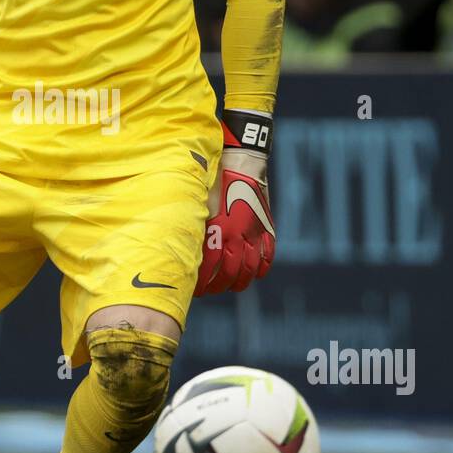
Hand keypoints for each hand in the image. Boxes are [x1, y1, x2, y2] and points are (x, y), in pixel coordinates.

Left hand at [195, 147, 274, 294]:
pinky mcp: (267, 228)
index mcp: (219, 232)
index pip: (209, 269)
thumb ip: (195, 228)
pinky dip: (261, 269)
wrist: (241, 162)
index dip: (201, 283)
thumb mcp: (198, 203)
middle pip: (230, 274)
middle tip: (210, 291)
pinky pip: (268, 256)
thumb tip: (184, 250)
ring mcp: (255, 233)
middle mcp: (238, 236)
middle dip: (218, 286)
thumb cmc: (213, 180)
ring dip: (240, 282)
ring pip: (250, 270)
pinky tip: (253, 274)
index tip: (194, 289)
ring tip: (231, 287)